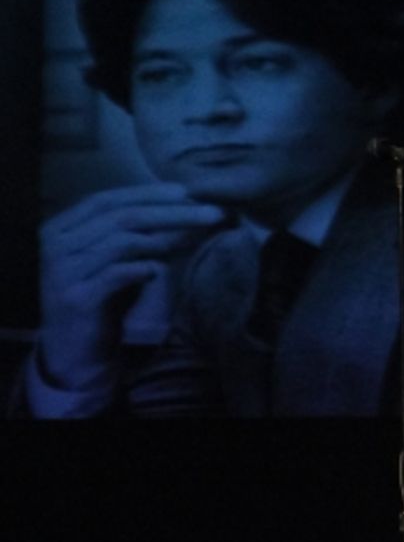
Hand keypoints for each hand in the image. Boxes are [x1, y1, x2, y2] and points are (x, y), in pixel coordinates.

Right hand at [38, 183, 226, 388]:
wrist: (74, 350)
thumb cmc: (102, 299)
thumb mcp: (118, 261)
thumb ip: (138, 236)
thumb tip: (187, 210)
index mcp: (61, 228)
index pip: (107, 199)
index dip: (146, 193)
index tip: (185, 191)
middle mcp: (56, 244)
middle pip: (120, 217)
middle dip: (169, 212)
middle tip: (209, 213)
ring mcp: (62, 271)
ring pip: (120, 241)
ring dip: (164, 238)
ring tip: (194, 239)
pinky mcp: (76, 298)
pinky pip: (116, 274)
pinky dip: (143, 268)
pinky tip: (161, 269)